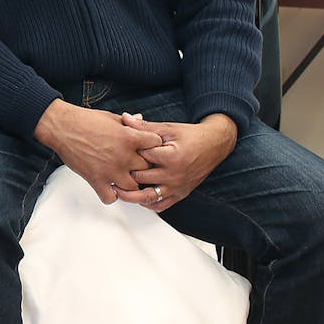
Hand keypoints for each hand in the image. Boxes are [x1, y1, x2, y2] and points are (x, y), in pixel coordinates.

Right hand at [33, 99, 163, 203]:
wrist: (61, 127)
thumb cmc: (84, 120)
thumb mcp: (111, 117)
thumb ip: (129, 123)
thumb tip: (141, 120)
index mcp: (129, 138)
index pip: (156, 145)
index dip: (154, 146)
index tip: (148, 147)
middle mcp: (123, 156)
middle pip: (148, 169)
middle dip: (144, 167)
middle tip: (137, 165)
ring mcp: (110, 170)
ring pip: (133, 188)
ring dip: (130, 184)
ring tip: (124, 178)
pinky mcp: (96, 180)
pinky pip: (110, 198)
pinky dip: (111, 195)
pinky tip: (108, 187)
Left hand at [114, 112, 236, 212]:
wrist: (214, 145)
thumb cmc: (190, 136)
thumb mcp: (167, 128)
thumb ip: (144, 127)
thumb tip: (125, 118)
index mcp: (171, 157)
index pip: (140, 158)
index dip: (127, 154)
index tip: (116, 151)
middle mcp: (174, 175)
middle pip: (140, 179)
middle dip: (124, 174)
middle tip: (109, 170)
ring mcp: (178, 187)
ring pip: (148, 198)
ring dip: (130, 196)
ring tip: (116, 190)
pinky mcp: (181, 194)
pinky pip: (160, 205)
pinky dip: (147, 203)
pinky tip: (136, 197)